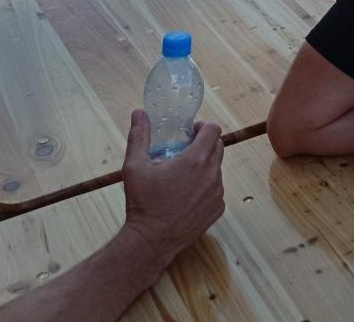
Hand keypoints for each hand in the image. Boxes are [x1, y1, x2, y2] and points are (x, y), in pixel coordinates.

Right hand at [120, 110, 224, 269]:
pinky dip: (206, 186)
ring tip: (183, 175)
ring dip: (205, 166)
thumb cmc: (143, 203)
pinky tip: (187, 194)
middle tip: (185, 151)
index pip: (213, 130)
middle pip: (218, 147)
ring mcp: (217, 193)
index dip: (202, 127)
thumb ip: (139, 136)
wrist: (150, 241)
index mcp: (195, 161)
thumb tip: (139, 113)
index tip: (190, 132)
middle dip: (204, 144)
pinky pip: (216, 189)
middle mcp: (212, 175)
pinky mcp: (217, 209)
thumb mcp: (135, 166)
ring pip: (217, 169)